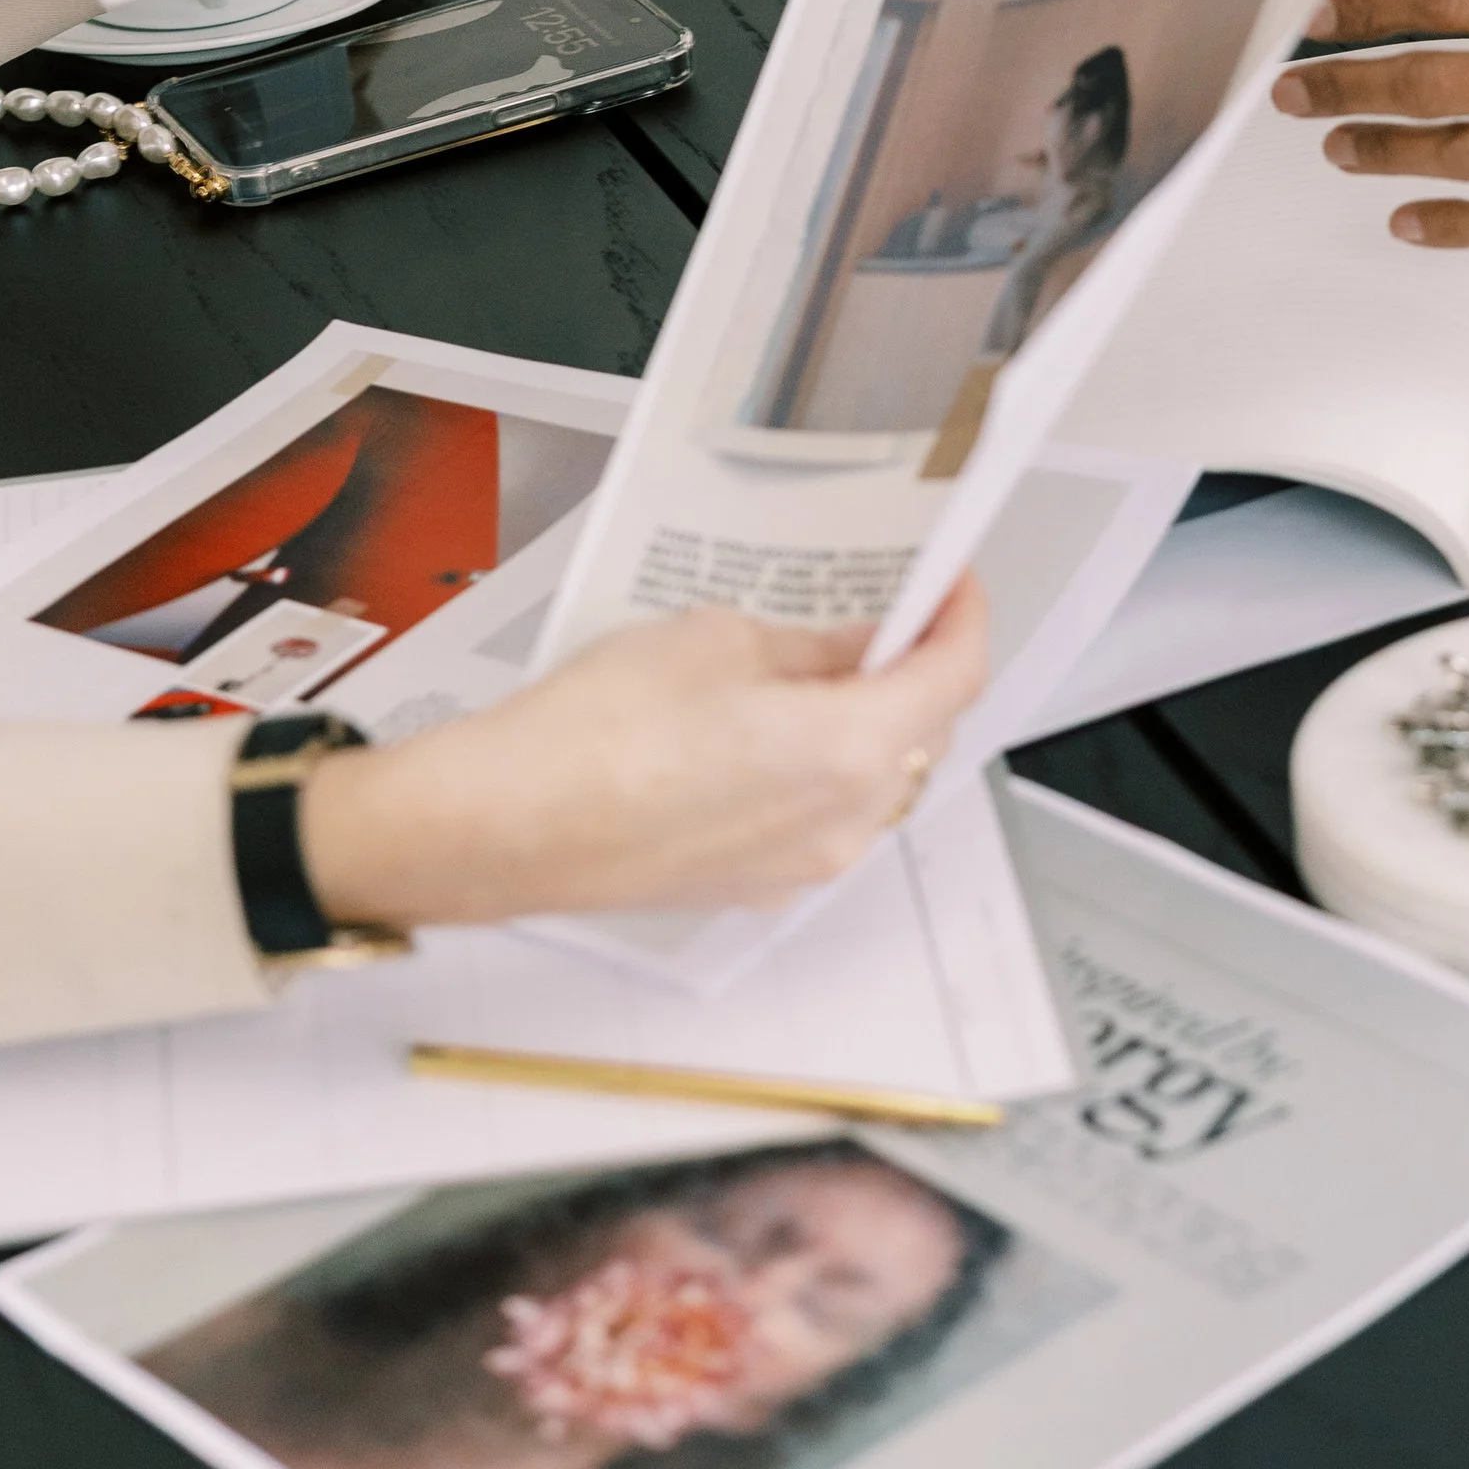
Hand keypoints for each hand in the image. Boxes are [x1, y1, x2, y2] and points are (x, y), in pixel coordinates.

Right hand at [298, 579, 989, 929]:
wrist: (506, 825)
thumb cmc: (596, 733)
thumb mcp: (719, 642)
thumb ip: (810, 646)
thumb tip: (856, 646)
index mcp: (850, 750)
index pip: (953, 677)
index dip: (961, 618)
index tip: (949, 584)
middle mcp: (842, 821)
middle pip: (923, 734)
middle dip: (915, 668)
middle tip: (884, 611)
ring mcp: (801, 864)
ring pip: (874, 782)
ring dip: (868, 723)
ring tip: (816, 663)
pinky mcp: (754, 884)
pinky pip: (819, 817)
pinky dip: (818, 768)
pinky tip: (765, 724)